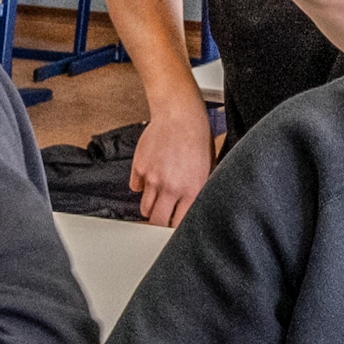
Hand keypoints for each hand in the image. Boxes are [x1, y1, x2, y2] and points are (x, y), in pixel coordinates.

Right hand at [130, 110, 214, 227]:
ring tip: (157, 199)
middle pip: (157, 221)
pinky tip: (149, 178)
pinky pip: (135, 187)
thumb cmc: (197, 138)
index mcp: (191, 190)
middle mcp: (170, 188)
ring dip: (150, 207)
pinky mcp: (139, 167)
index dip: (176, 228)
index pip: (179, 224)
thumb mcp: (208, 168)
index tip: (175, 227)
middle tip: (162, 219)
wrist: (180, 115)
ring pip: (144, 208)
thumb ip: (197, 191)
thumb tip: (191, 209)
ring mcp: (152, 178)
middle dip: (160, 223)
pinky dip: (141, 186)